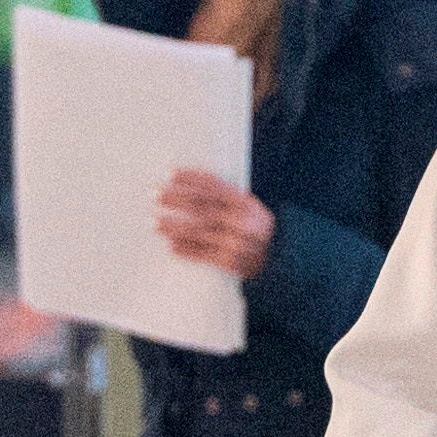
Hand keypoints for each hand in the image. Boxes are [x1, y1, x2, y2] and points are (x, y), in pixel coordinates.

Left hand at [156, 172, 276, 278]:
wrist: (280, 259)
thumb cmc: (257, 229)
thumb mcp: (250, 208)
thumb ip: (227, 197)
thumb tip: (191, 185)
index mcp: (245, 203)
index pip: (213, 187)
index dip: (191, 179)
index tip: (171, 174)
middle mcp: (240, 221)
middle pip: (202, 207)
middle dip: (176, 199)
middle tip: (156, 194)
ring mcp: (235, 242)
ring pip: (199, 231)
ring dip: (175, 226)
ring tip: (156, 222)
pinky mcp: (230, 262)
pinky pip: (204, 255)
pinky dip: (187, 250)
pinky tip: (172, 246)